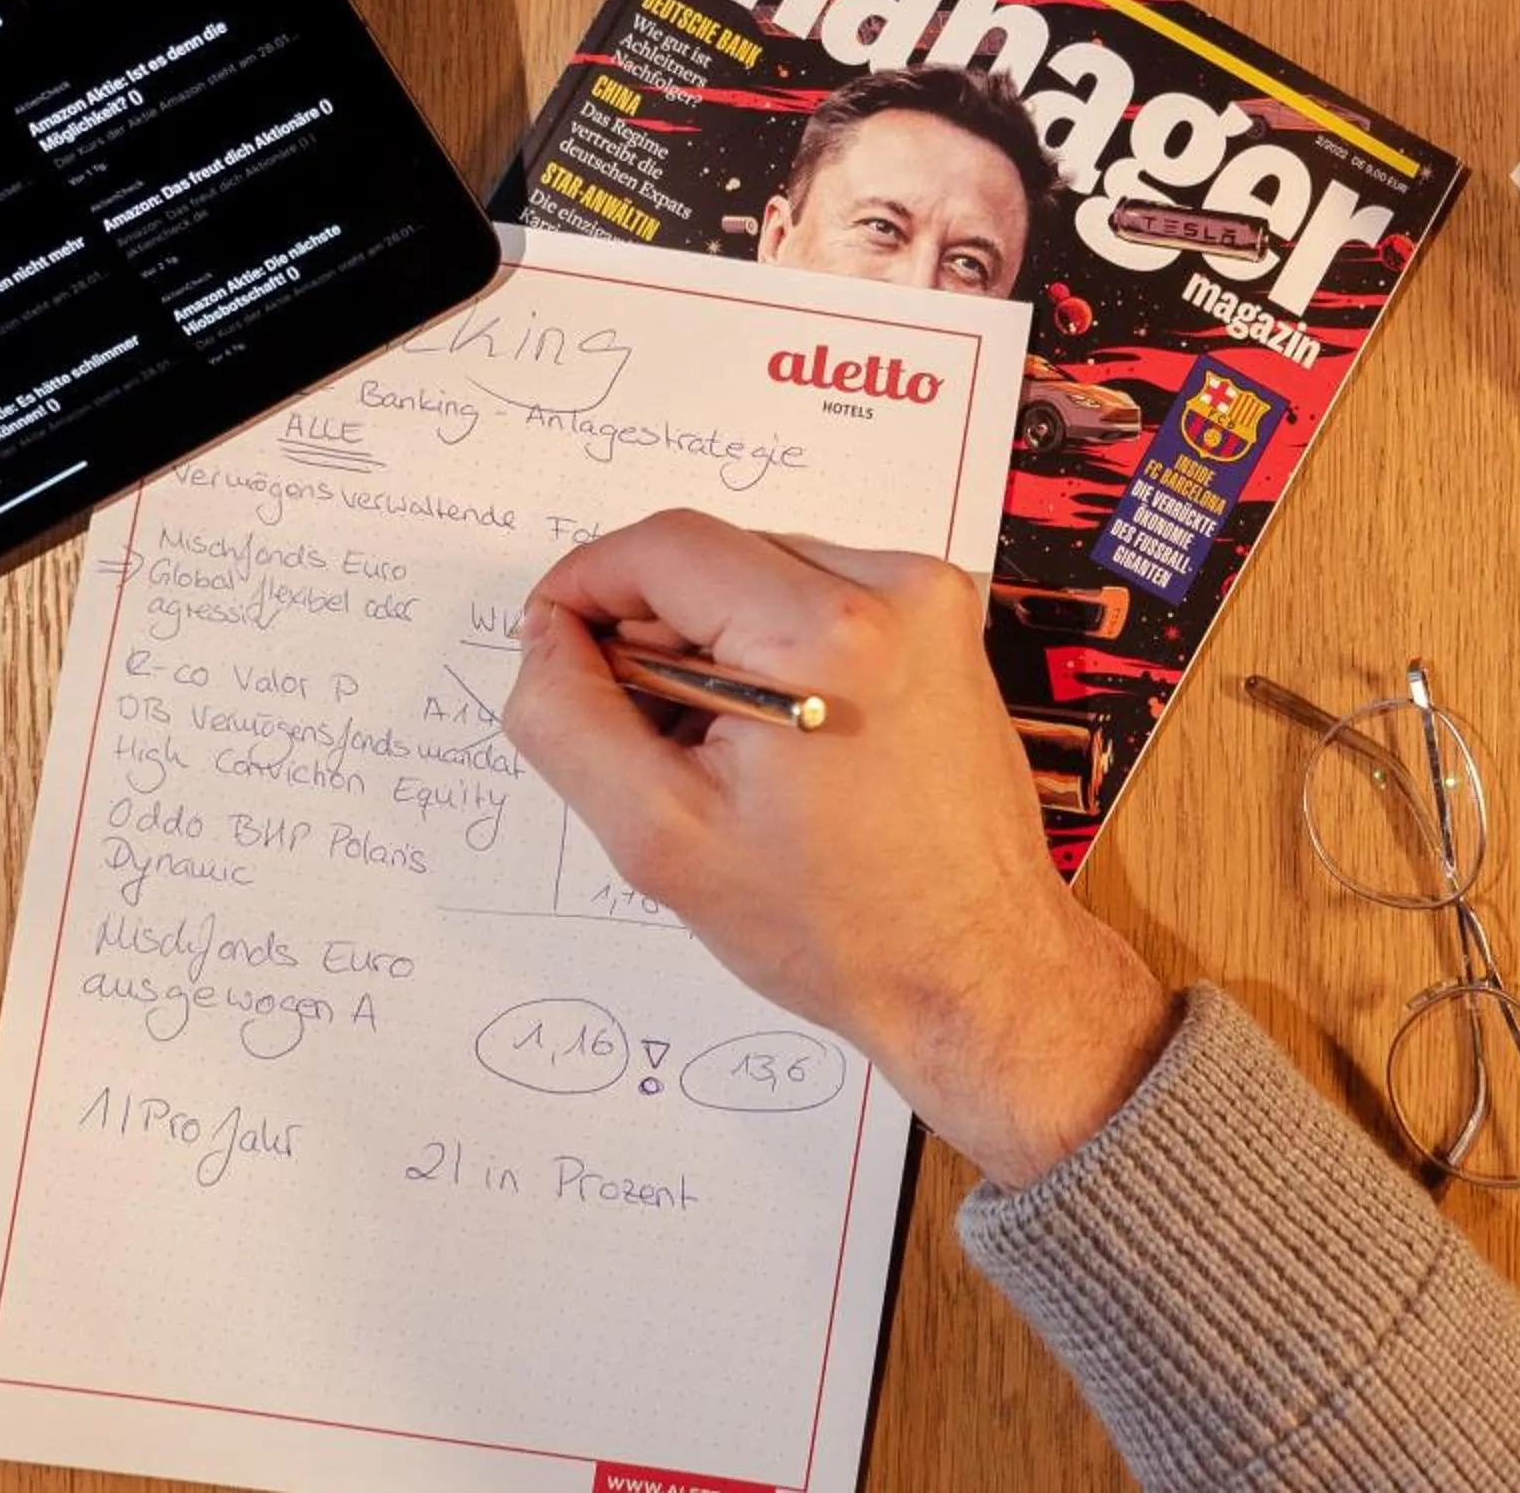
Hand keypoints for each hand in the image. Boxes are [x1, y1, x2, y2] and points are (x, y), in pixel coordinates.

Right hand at [503, 509, 1175, 1186]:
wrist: (975, 972)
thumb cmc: (839, 927)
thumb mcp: (660, 837)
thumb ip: (570, 720)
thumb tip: (544, 636)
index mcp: (826, 635)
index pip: (664, 547)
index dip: (586, 587)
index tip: (552, 643)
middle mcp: (897, 592)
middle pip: (716, 557)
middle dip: (656, 634)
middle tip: (650, 743)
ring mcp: (934, 603)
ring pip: (764, 575)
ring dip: (717, 644)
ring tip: (726, 759)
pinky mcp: (948, 625)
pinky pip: (821, 600)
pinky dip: (776, 651)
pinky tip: (782, 743)